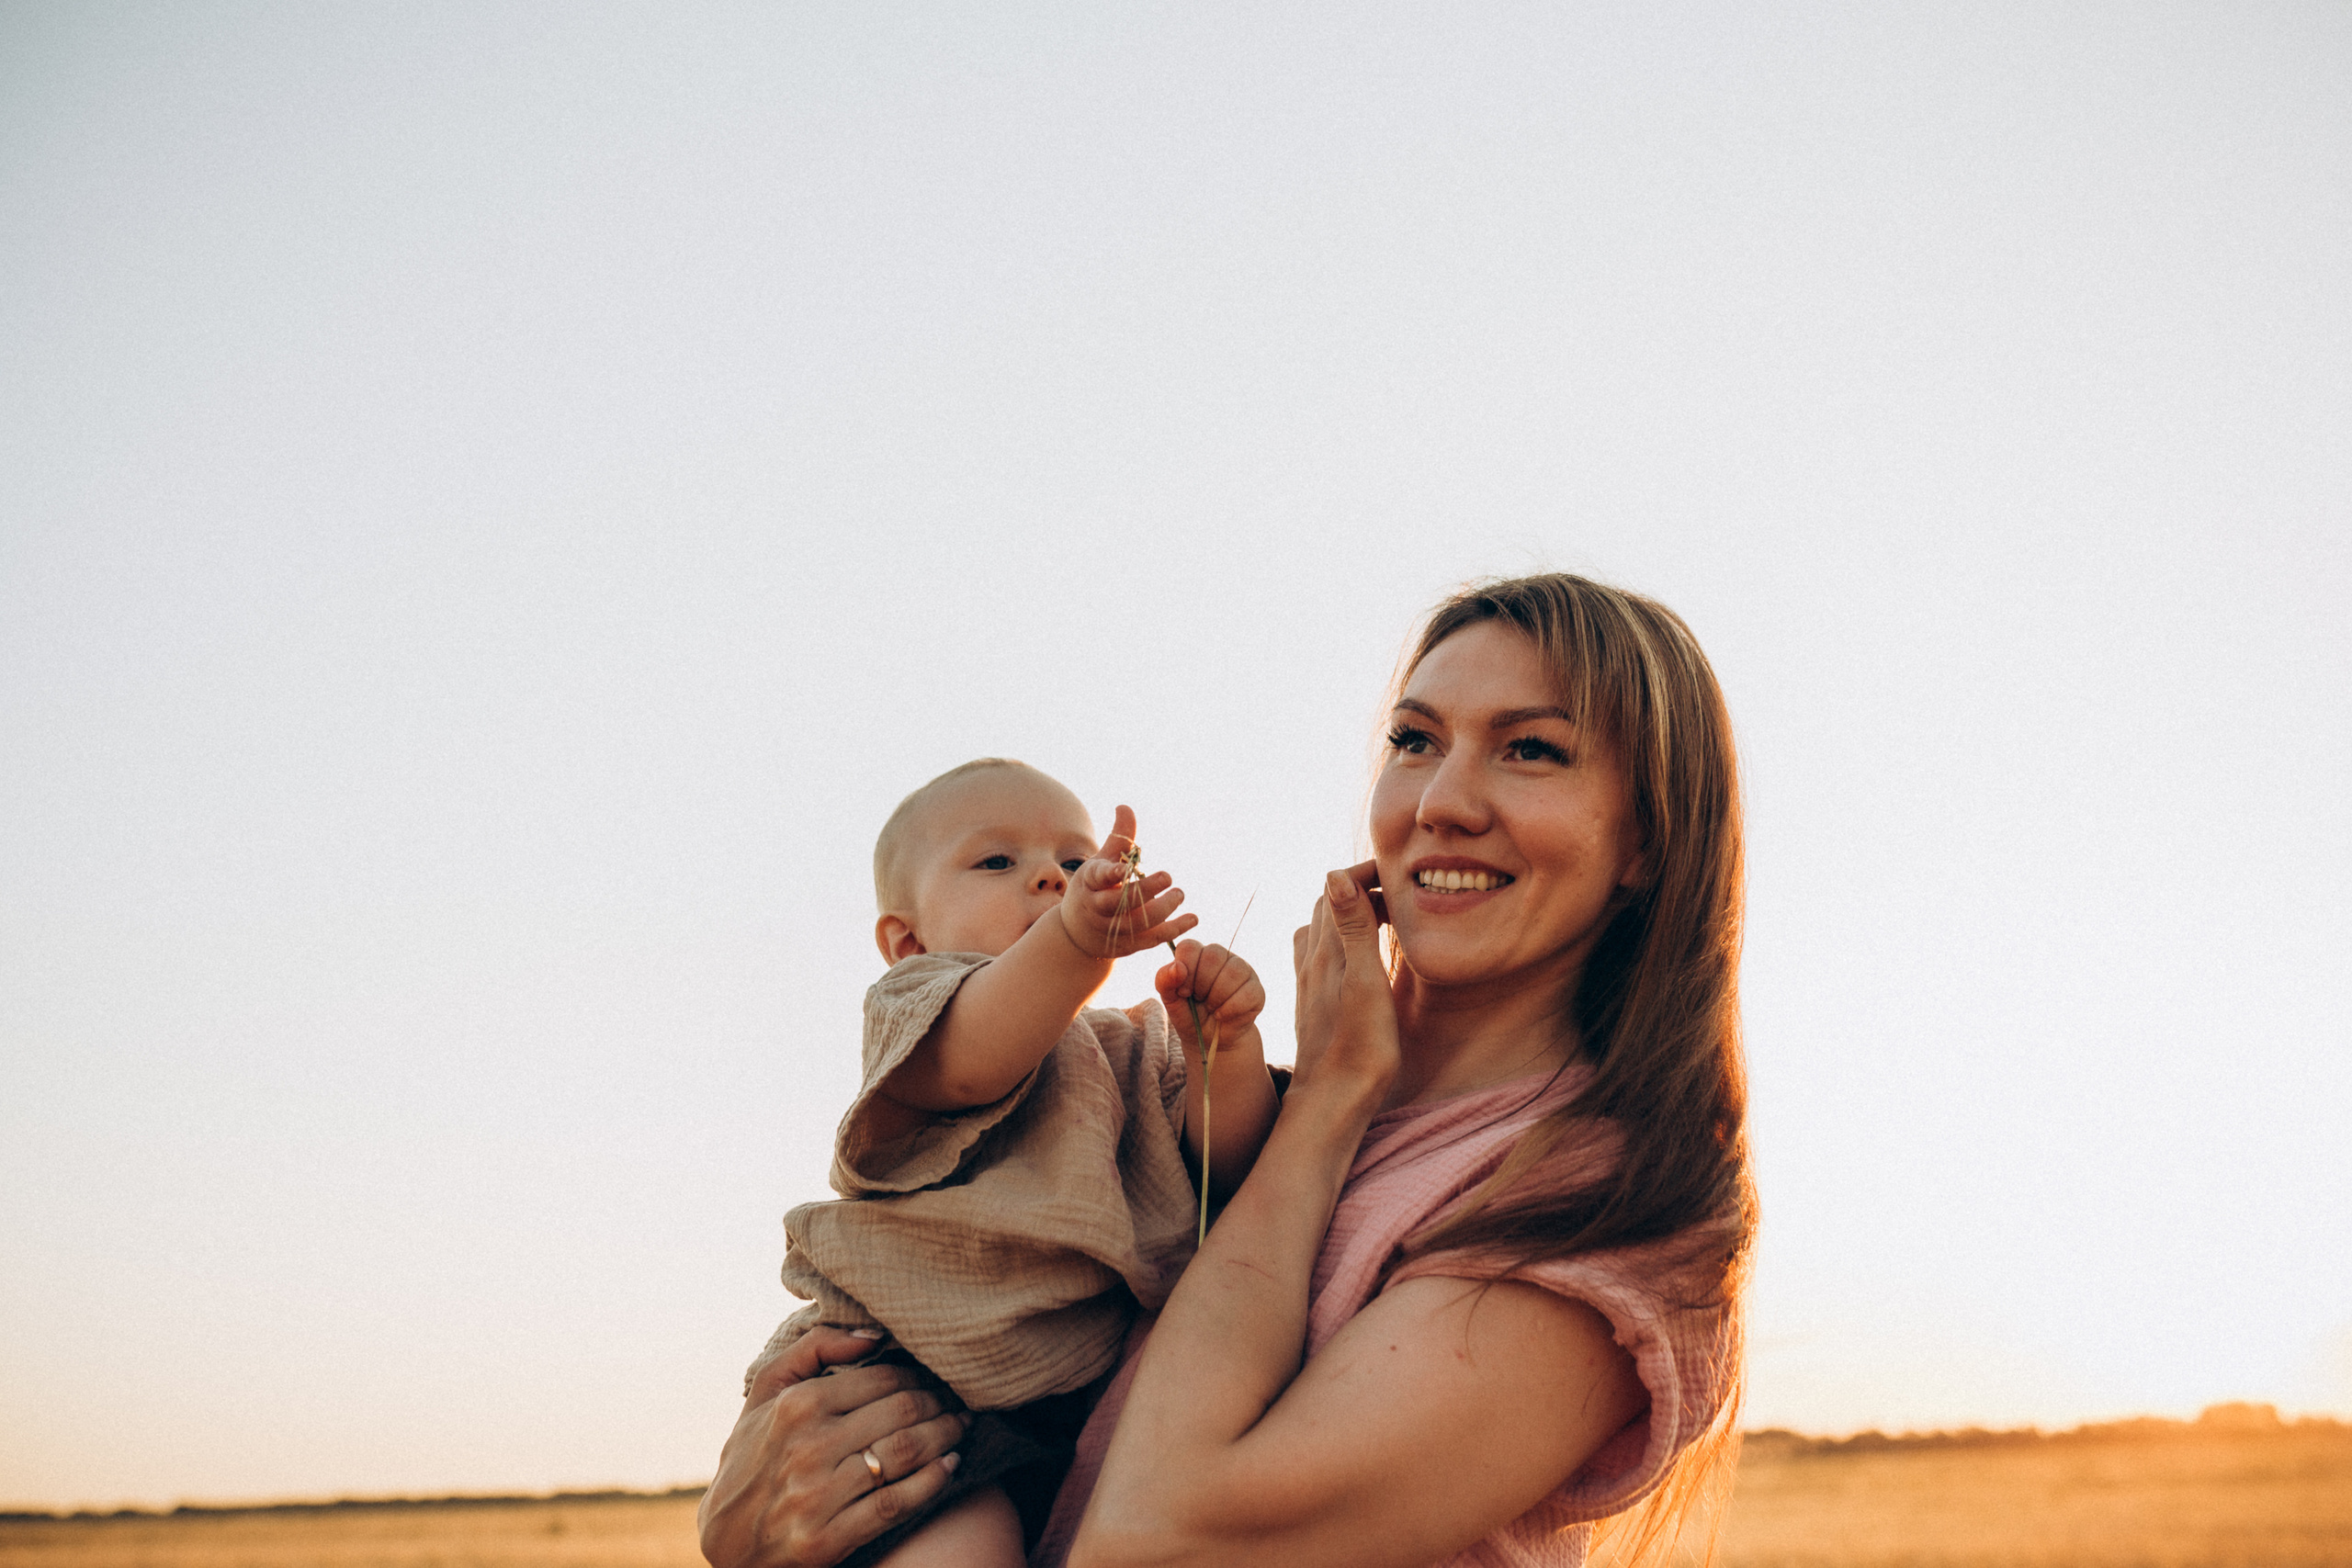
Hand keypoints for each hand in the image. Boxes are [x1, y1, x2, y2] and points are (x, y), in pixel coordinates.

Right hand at [698, 1330, 969, 1567]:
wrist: (725, 1542)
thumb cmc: (751, 1457)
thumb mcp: (765, 1393)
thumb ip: (813, 1349)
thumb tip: (873, 1334)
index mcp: (796, 1406)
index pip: (882, 1379)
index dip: (920, 1375)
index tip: (938, 1376)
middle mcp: (808, 1448)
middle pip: (900, 1413)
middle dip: (940, 1403)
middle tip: (960, 1400)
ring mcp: (818, 1496)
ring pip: (904, 1454)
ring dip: (945, 1436)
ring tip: (961, 1427)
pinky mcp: (827, 1539)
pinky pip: (895, 1503)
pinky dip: (932, 1482)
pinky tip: (950, 1466)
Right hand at [1060, 804, 1197, 958]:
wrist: (1077, 933)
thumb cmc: (1094, 888)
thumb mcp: (1101, 862)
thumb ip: (1119, 838)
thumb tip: (1125, 806)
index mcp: (1090, 884)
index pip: (1099, 877)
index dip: (1112, 873)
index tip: (1126, 867)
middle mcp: (1097, 908)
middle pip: (1119, 903)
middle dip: (1145, 890)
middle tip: (1168, 877)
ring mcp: (1112, 929)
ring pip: (1137, 923)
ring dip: (1163, 908)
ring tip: (1179, 894)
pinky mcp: (1127, 946)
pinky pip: (1152, 939)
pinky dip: (1174, 929)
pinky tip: (1193, 918)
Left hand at [1155, 940, 1265, 1055]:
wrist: (1210, 1040)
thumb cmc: (1189, 1014)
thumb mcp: (1170, 1000)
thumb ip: (1165, 981)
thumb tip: (1177, 967)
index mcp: (1197, 954)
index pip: (1190, 946)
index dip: (1185, 969)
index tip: (1183, 991)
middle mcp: (1221, 956)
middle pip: (1213, 955)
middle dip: (1202, 984)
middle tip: (1199, 999)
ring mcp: (1242, 970)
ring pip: (1233, 971)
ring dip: (1217, 996)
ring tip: (1211, 1007)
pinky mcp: (1256, 989)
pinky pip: (1248, 992)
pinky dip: (1231, 1008)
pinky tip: (1222, 1015)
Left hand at [1291, 862, 1399, 1104]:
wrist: (1332, 1102)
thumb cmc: (1358, 1048)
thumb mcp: (1364, 983)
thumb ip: (1354, 929)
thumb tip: (1335, 874)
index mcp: (1325, 952)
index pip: (1337, 889)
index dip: (1365, 873)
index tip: (1399, 873)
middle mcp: (1311, 962)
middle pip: (1329, 906)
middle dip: (1359, 888)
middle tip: (1397, 891)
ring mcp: (1310, 984)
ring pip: (1323, 930)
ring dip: (1350, 913)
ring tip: (1383, 917)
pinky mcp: (1315, 1004)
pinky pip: (1322, 956)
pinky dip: (1342, 941)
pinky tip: (1358, 957)